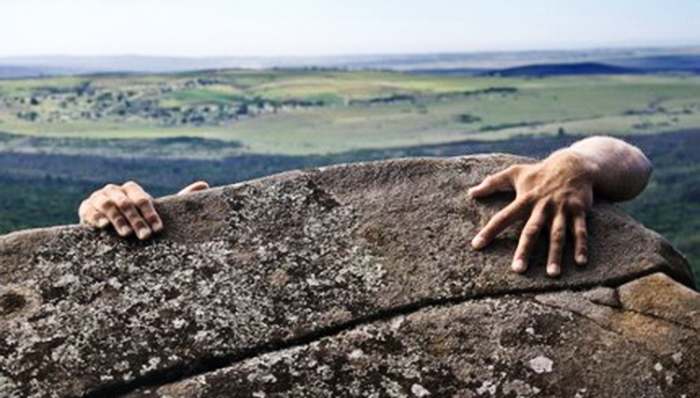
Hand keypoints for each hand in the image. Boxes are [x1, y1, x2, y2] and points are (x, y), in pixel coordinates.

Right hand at [79, 180, 208, 239]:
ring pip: (109, 205)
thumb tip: (204, 184)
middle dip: (136, 220)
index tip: (158, 229)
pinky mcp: (85, 208)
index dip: (150, 214)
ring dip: (118, 220)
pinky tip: (103, 227)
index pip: (142, 199)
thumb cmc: (137, 219)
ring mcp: (98, 198)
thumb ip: (178, 198)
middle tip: (144, 237)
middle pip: (126, 203)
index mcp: (132, 190)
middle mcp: (115, 191)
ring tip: (126, 234)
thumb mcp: (156, 211)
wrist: (106, 228)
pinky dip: (96, 217)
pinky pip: (89, 210)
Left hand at [468, 150, 594, 276]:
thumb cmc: (540, 172)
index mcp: (525, 200)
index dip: (489, 231)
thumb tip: (470, 192)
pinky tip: (580, 263)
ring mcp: (561, 210)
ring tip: (552, 274)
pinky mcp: (579, 211)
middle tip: (517, 270)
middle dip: (525, 250)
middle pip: (531, 231)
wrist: (574, 164)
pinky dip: (582, 247)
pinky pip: (580, 231)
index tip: (477, 245)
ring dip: (555, 254)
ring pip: (557, 235)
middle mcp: (542, 206)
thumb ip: (492, 183)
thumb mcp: (515, 173)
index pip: (503, 217)